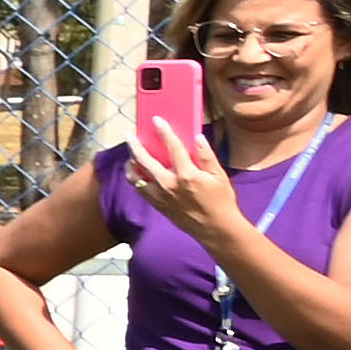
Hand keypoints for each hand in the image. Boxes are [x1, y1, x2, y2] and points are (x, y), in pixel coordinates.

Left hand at [123, 115, 239, 245]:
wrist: (215, 228)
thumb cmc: (221, 200)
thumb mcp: (219, 176)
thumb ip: (207, 156)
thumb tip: (198, 137)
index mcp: (187, 175)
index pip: (173, 147)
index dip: (164, 132)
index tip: (156, 120)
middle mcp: (169, 184)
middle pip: (145, 161)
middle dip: (135, 145)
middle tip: (129, 135)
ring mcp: (160, 196)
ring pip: (135, 177)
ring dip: (130, 163)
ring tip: (130, 154)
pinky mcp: (157, 204)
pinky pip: (139, 189)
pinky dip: (134, 178)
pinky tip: (135, 173)